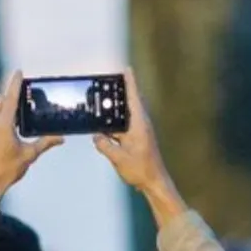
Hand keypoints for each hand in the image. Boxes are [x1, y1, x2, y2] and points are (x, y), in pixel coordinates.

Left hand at [0, 70, 63, 204]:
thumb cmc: (7, 171)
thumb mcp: (29, 155)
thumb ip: (45, 143)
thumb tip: (60, 138)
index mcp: (3, 125)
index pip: (10, 98)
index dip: (15, 84)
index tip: (18, 72)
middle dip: (8, 99)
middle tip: (19, 108)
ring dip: (0, 115)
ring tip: (10, 130)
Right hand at [93, 68, 185, 225]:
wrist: (154, 182)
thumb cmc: (141, 170)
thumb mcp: (118, 158)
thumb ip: (105, 145)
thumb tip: (95, 136)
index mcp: (139, 125)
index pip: (134, 98)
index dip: (129, 82)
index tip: (126, 68)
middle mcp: (140, 125)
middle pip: (128, 103)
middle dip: (119, 92)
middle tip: (107, 82)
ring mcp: (138, 132)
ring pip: (124, 116)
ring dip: (114, 111)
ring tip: (101, 103)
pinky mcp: (135, 140)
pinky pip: (121, 127)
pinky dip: (113, 125)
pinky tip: (102, 127)